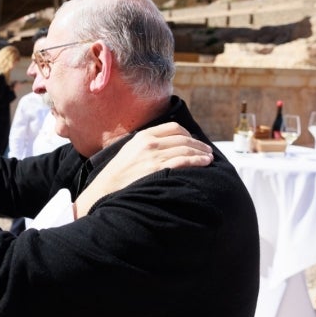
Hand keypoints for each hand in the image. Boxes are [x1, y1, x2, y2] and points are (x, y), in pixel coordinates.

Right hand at [74, 122, 212, 216]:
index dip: (187, 133)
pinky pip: (184, 161)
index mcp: (143, 136)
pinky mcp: (159, 170)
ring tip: (209, 157)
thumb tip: (164, 145)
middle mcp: (150, 143)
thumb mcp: (129, 151)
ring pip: (186, 148)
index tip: (193, 140)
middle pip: (182, 138)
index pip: (173, 127)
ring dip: (201, 152)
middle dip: (198, 144)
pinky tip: (204, 163)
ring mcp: (155, 156)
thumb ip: (145, 144)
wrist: (106, 189)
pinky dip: (197, 160)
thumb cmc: (118, 174)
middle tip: (207, 150)